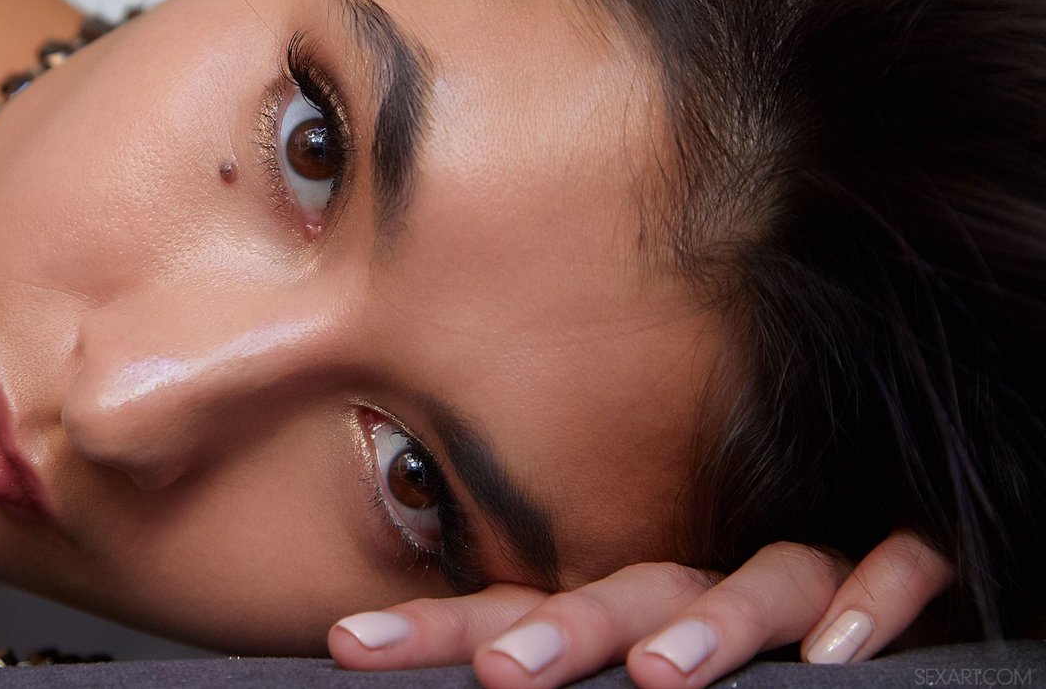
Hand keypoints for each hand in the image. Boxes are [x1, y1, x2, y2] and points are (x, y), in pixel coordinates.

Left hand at [328, 530, 953, 687]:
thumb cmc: (741, 642)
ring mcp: (797, 567)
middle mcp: (700, 579)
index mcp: (626, 604)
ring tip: (658, 679)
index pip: (523, 610)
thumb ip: (566, 673)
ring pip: (753, 583)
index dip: (437, 628)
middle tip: (499, 676)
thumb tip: (479, 680)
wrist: (879, 585)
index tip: (349, 644)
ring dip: (707, 629)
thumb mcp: (642, 663)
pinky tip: (843, 648)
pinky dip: (873, 600)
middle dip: (560, 634)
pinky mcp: (895, 567)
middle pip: (623, 594)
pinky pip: (892, 570)